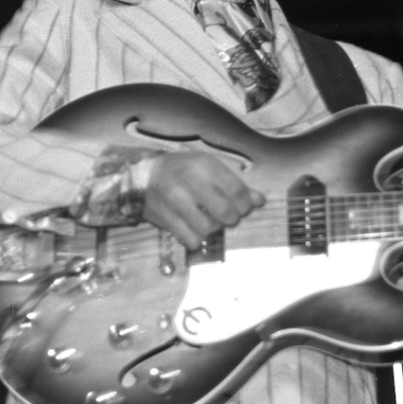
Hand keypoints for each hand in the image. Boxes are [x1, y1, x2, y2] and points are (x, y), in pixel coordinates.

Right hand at [142, 151, 264, 246]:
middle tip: (227, 216)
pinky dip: (196, 238)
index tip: (242, 207)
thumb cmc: (182, 170)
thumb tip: (260, 201)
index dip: (245, 204)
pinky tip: (193, 228)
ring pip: (208, 227)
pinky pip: (191, 238)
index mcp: (204, 164)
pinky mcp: (163, 217)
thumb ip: (235, 184)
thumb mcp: (209, 168)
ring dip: (213, 228)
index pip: (237, 190)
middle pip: (225, 211)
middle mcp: (189, 180)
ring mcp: (174, 199)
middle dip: (231, 218)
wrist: (142, 175)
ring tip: (208, 220)